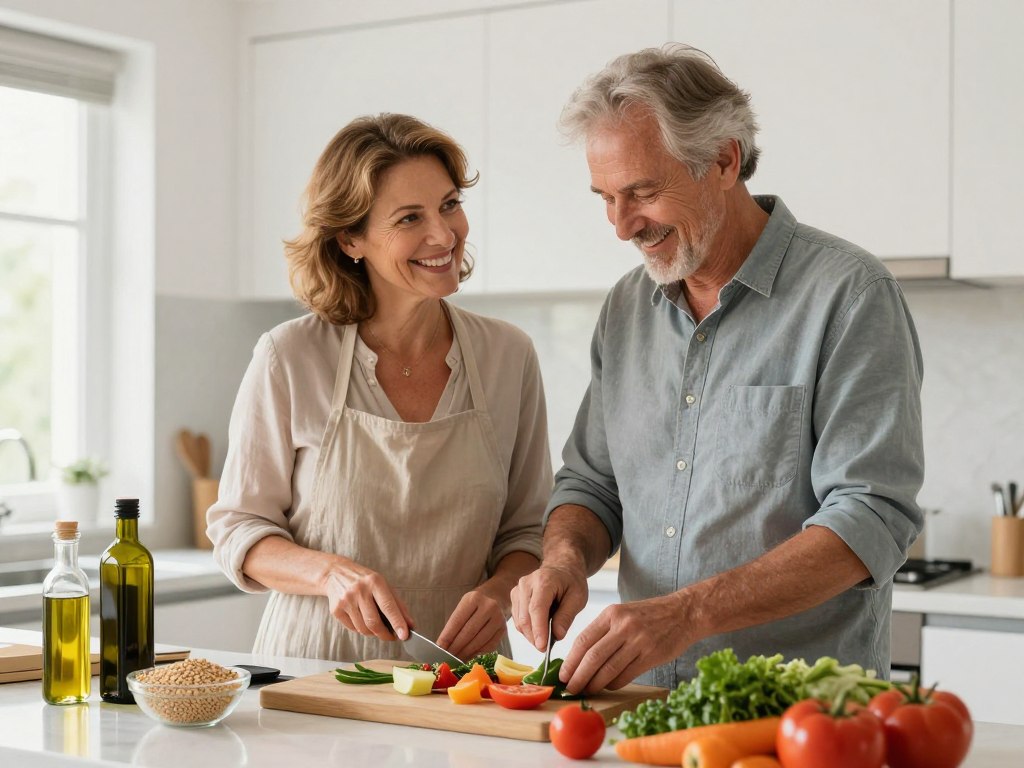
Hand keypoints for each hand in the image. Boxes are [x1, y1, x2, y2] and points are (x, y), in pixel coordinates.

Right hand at [321, 558, 412, 642]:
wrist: (336, 573)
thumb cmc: (365, 580)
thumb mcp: (384, 585)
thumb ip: (399, 605)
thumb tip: (410, 625)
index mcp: (375, 582)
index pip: (388, 606)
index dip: (397, 623)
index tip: (405, 636)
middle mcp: (359, 590)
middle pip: (374, 622)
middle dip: (385, 635)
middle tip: (392, 637)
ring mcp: (346, 600)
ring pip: (363, 629)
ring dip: (373, 633)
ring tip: (376, 626)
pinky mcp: (336, 610)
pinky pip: (352, 628)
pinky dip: (360, 629)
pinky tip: (362, 620)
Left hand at [437, 587, 506, 660]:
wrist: (496, 597)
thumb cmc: (474, 604)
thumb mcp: (463, 607)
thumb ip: (454, 624)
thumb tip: (443, 646)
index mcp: (473, 598)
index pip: (457, 621)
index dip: (447, 637)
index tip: (439, 649)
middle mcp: (488, 607)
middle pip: (468, 633)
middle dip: (456, 648)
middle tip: (447, 658)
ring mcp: (498, 618)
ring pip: (479, 641)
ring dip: (466, 654)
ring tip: (457, 660)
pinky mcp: (504, 629)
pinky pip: (489, 646)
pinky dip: (477, 654)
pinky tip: (469, 656)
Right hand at [511, 564, 587, 651]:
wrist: (562, 567)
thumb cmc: (571, 582)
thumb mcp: (578, 597)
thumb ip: (567, 616)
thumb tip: (557, 635)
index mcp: (544, 580)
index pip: (537, 608)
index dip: (538, 630)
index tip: (543, 647)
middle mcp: (526, 584)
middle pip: (525, 617)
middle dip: (534, 637)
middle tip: (546, 649)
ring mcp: (517, 590)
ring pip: (519, 621)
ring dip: (530, 635)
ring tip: (545, 639)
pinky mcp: (514, 597)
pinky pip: (517, 619)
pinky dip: (527, 630)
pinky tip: (539, 631)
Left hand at [560, 593, 693, 694]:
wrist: (684, 613)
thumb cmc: (649, 615)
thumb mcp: (622, 613)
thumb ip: (603, 631)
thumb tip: (579, 658)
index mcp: (612, 614)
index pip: (583, 640)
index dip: (570, 661)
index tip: (562, 674)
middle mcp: (623, 626)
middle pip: (592, 657)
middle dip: (577, 677)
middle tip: (570, 688)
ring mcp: (638, 641)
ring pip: (608, 670)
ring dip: (594, 684)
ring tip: (586, 691)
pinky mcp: (651, 656)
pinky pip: (625, 676)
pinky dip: (612, 684)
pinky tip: (608, 686)